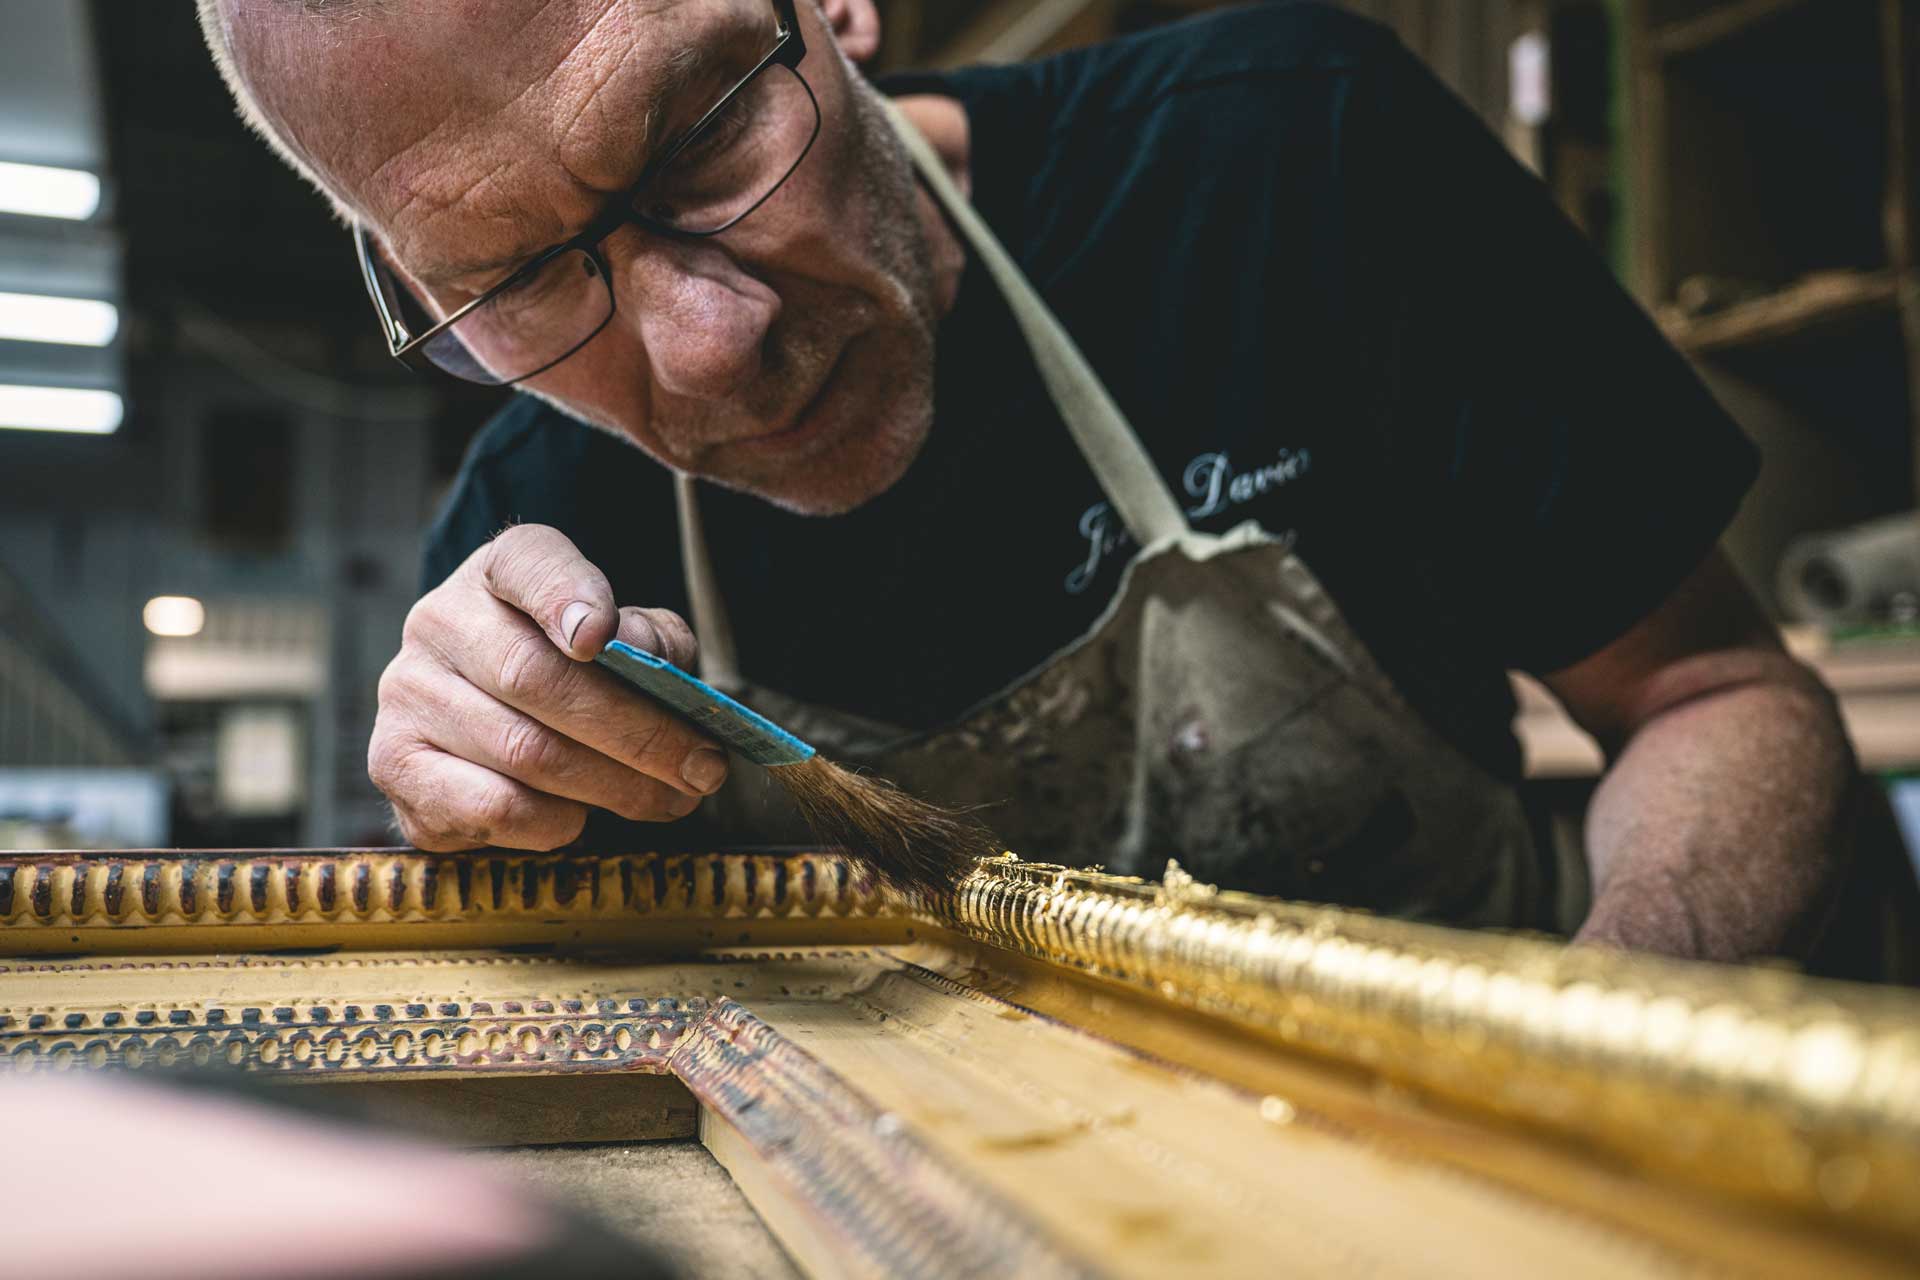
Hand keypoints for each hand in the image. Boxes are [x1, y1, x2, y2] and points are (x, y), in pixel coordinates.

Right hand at [370, 524, 729, 850]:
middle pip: (536, 676)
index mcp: (498, 571)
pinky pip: (491, 806)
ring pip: (524, 751)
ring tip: (671, 801)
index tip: (602, 636)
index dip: (566, 596)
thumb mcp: (629, 639)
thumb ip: (650, 639)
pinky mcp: (397, 767)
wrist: (497, 724)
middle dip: (636, 731)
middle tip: (700, 768)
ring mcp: (407, 694)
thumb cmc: (578, 675)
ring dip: (615, 787)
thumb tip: (647, 656)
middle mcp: (439, 622)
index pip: (528, 563)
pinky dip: (554, 820)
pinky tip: (583, 817)